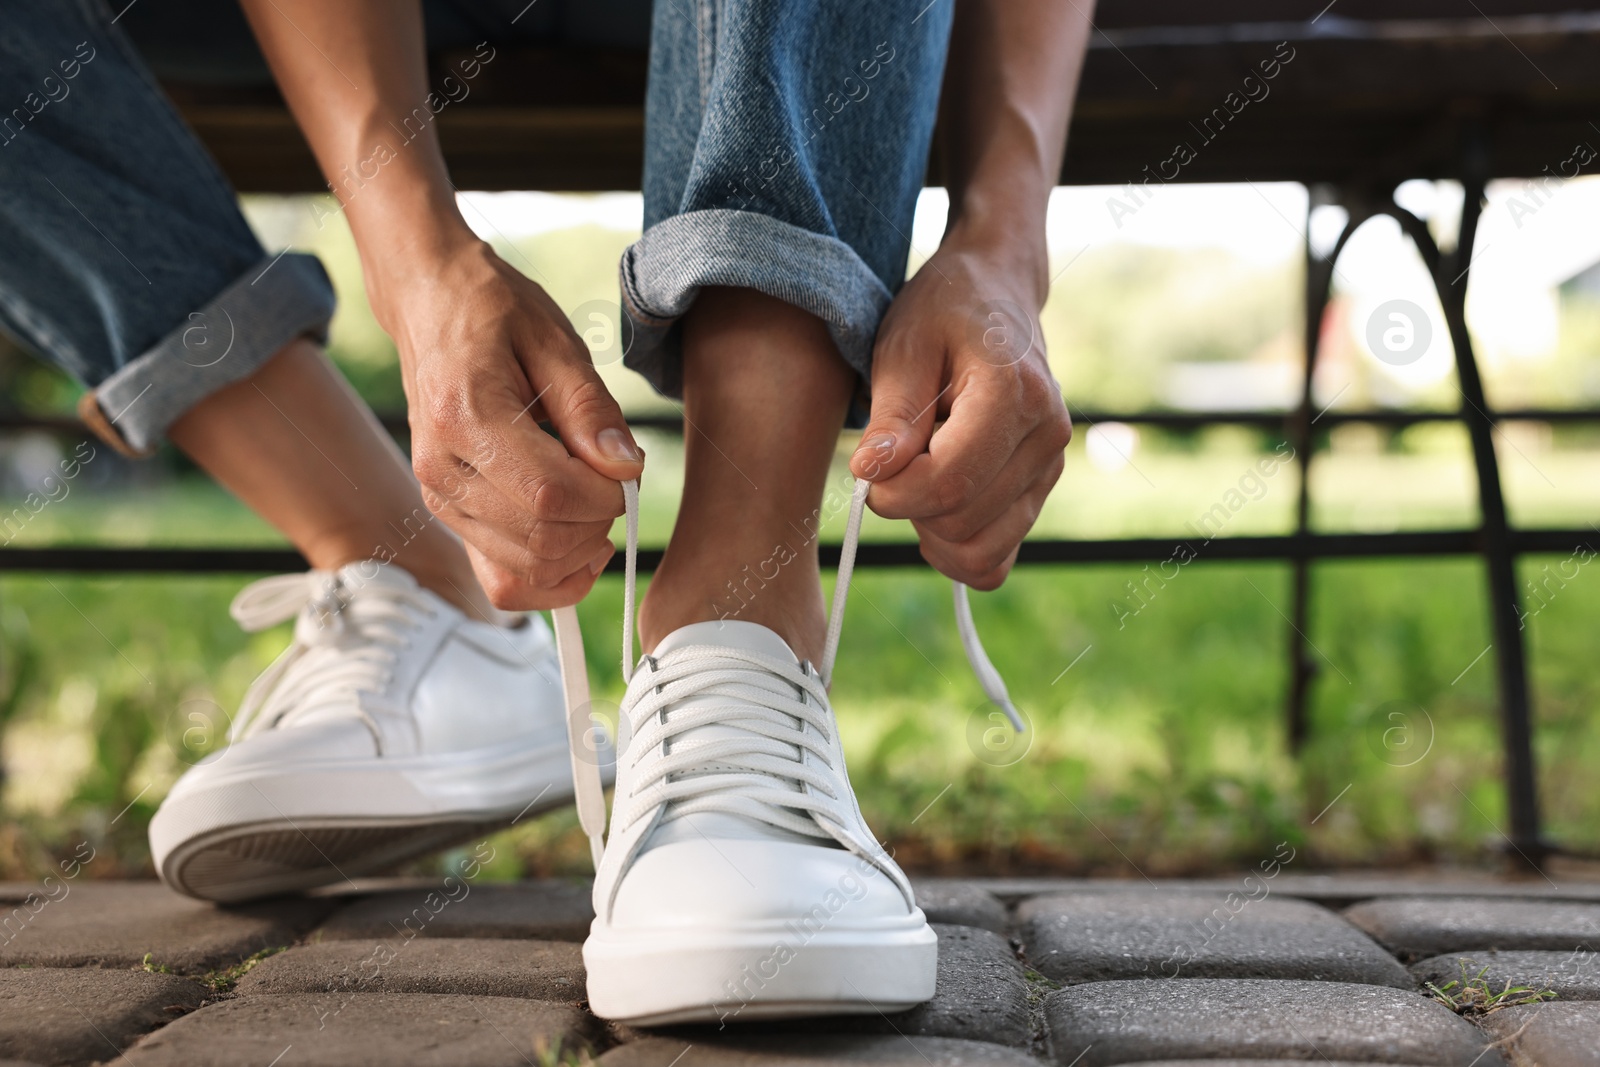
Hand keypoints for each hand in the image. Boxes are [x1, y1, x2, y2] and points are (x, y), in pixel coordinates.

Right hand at [382, 236, 643, 608]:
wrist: (429, 303)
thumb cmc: (492, 312)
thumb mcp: (555, 341)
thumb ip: (592, 409)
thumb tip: (626, 469)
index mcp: (465, 419)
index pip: (551, 496)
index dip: (606, 496)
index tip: (626, 467)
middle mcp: (442, 470)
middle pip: (541, 540)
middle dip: (598, 522)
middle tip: (613, 480)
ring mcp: (439, 499)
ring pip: (525, 570)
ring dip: (579, 550)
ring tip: (593, 501)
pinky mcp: (448, 515)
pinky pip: (501, 580)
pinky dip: (549, 577)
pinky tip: (577, 545)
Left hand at [849, 242, 1069, 589]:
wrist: (996, 291)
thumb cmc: (942, 313)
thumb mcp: (901, 348)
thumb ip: (890, 415)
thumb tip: (873, 475)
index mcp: (1013, 393)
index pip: (948, 483)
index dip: (892, 494)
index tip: (866, 470)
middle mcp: (1047, 434)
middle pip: (961, 522)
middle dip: (909, 507)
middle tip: (893, 460)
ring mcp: (1050, 466)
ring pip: (980, 552)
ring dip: (931, 530)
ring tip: (917, 475)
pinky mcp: (1042, 488)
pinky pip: (997, 557)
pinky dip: (957, 548)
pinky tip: (934, 507)